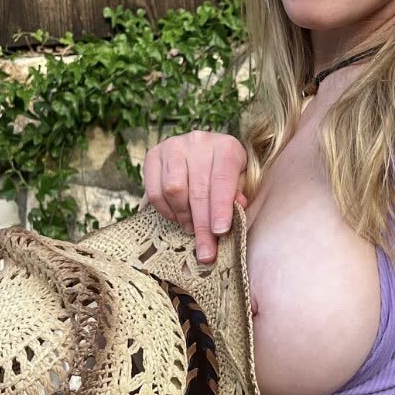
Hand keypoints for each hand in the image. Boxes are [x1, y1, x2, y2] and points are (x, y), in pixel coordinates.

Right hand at [142, 130, 248, 264]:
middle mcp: (198, 142)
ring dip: (183, 217)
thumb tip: (238, 208)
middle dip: (202, 226)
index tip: (220, 233)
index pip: (222, 181)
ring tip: (191, 229)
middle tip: (205, 252)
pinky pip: (155, 191)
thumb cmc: (226, 172)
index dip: (221, 209)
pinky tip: (177, 217)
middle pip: (198, 191)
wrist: (204, 151)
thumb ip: (239, 194)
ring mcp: (173, 146)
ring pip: (173, 190)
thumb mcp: (240, 180)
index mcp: (226, 146)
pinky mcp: (153, 156)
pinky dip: (166, 211)